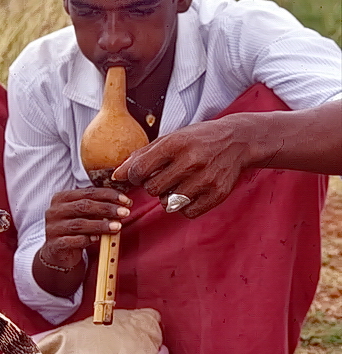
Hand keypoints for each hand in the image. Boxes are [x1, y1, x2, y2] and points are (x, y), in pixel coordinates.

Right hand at [41, 186, 131, 267]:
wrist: (58, 252)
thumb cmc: (75, 229)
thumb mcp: (83, 215)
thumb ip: (97, 207)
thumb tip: (122, 203)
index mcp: (62, 198)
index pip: (88, 192)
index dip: (108, 195)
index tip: (126, 201)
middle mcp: (55, 211)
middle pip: (83, 206)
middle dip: (107, 209)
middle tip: (124, 213)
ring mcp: (53, 228)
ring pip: (79, 224)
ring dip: (101, 225)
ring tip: (117, 227)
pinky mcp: (55, 244)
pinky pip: (72, 241)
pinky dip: (86, 240)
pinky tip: (97, 239)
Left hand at [112, 115, 253, 217]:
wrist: (237, 141)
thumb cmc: (197, 140)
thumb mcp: (169, 140)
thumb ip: (141, 157)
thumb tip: (116, 176)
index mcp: (176, 143)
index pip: (139, 170)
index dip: (135, 176)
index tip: (142, 174)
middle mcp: (191, 161)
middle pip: (152, 189)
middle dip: (153, 185)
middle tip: (165, 176)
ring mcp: (206, 179)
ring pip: (168, 204)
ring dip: (168, 197)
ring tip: (179, 184)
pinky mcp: (217, 194)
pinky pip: (187, 213)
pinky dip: (184, 207)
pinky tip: (191, 192)